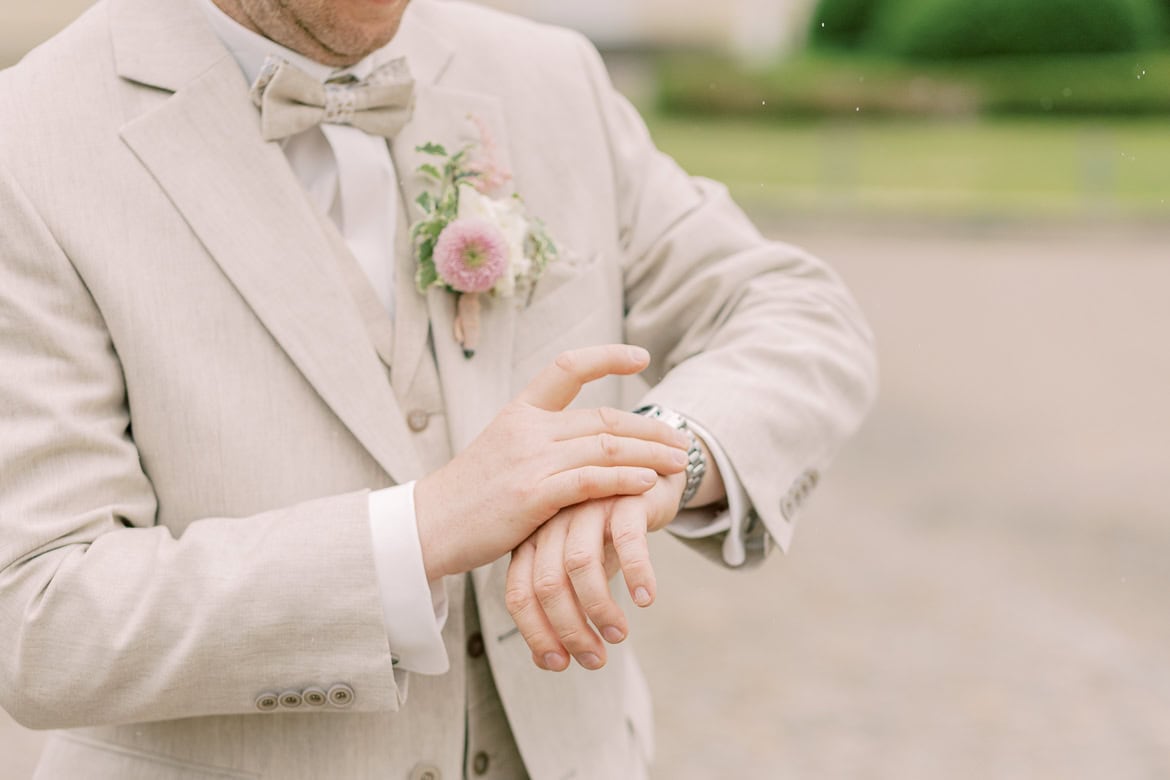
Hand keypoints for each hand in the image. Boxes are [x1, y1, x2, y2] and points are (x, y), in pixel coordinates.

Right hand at [414, 344, 691, 580]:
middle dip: (650, 428)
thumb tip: (585, 444)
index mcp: (520, 411)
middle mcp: (527, 427)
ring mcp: (529, 460)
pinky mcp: (531, 495)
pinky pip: (590, 480)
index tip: (642, 357)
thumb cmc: (470, 498)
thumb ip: (542, 444)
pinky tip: (648, 484)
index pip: (567, 366)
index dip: (607, 356)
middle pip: (604, 417)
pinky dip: (624, 480)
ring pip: (605, 447)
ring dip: (650, 454)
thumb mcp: (503, 453)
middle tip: (681, 439)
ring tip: (678, 464)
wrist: (428, 527)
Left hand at [504, 471, 685, 671]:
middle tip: (595, 659)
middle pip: (547, 583)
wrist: (651, 471)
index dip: (535, 632)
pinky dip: (636, 574)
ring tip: (619, 635)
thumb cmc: (609, 528)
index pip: (520, 591)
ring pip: (580, 564)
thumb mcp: (583, 567)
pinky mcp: (623, 493)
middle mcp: (554, 520)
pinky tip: (646, 599)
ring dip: (600, 608)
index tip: (558, 665)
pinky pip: (627, 540)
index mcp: (534, 537)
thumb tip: (548, 662)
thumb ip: (563, 604)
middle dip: (569, 630)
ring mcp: (586, 504)